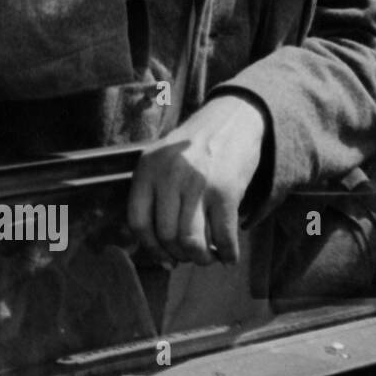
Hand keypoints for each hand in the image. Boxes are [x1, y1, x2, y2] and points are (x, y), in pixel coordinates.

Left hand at [128, 94, 266, 265]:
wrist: (236, 117)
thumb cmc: (200, 143)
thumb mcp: (165, 158)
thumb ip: (155, 191)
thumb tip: (156, 244)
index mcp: (148, 169)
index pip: (139, 222)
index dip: (150, 248)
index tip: (164, 257)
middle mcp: (170, 177)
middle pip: (166, 235)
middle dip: (180, 255)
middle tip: (190, 258)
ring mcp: (198, 185)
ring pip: (192, 240)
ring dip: (201, 258)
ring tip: (208, 258)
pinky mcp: (226, 191)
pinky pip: (223, 234)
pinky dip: (227, 252)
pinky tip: (229, 257)